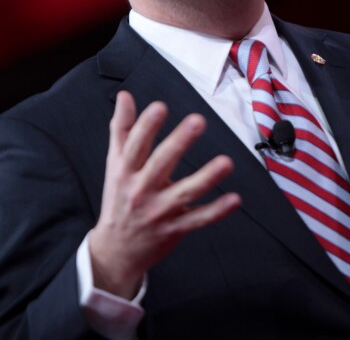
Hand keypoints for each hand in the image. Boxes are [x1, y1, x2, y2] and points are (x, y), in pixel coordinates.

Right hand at [89, 91, 240, 297]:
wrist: (115, 251)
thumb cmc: (119, 199)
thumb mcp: (115, 164)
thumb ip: (122, 129)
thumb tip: (125, 96)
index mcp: (125, 171)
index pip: (135, 145)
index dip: (146, 126)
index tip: (160, 107)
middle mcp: (140, 190)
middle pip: (160, 164)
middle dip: (179, 142)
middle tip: (198, 121)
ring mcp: (158, 212)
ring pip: (184, 193)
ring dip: (206, 178)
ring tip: (226, 162)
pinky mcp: (174, 229)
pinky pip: (198, 219)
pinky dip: (216, 211)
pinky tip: (235, 199)